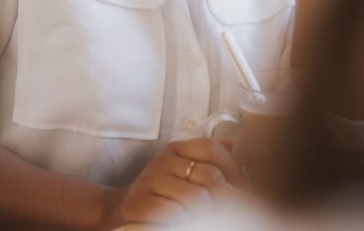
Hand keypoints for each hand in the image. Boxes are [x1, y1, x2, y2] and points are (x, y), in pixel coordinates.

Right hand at [108, 137, 243, 226]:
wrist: (124, 208)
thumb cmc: (162, 191)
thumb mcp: (183, 169)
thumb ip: (208, 157)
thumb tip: (232, 143)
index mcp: (176, 150)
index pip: (212, 148)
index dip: (231, 168)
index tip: (239, 186)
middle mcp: (163, 161)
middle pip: (210, 176)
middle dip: (223, 196)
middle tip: (227, 208)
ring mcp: (151, 181)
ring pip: (197, 197)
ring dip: (205, 212)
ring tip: (204, 217)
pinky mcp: (141, 204)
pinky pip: (176, 213)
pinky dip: (185, 220)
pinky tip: (185, 221)